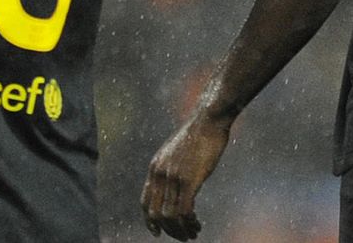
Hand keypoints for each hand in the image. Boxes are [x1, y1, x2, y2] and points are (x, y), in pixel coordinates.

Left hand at [141, 112, 231, 239]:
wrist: (207, 121)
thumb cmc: (197, 136)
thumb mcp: (176, 153)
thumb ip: (170, 169)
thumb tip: (173, 187)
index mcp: (155, 168)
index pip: (145, 202)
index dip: (150, 221)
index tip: (157, 232)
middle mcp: (160, 174)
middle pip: (156, 214)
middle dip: (169, 230)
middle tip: (183, 237)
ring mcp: (173, 177)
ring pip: (170, 216)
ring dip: (181, 230)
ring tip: (193, 233)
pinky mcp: (189, 179)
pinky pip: (183, 211)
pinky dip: (189, 223)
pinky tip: (197, 224)